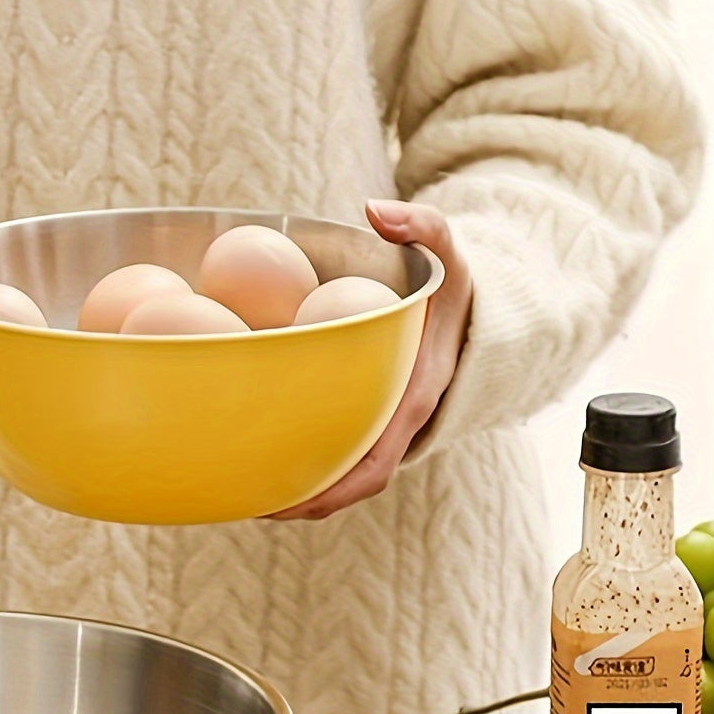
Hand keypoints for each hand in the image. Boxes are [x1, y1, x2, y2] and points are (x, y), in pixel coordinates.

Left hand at [270, 199, 472, 519]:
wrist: (472, 312)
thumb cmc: (453, 285)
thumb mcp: (448, 251)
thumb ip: (420, 225)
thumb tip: (374, 210)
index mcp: (413, 401)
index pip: (374, 465)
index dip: (334, 488)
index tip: (291, 498)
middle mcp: (398, 427)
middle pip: (349, 486)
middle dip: (303, 503)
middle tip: (248, 503)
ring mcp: (384, 430)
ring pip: (340, 479)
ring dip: (296, 495)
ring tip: (242, 496)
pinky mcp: (369, 424)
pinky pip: (336, 455)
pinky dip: (300, 466)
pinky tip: (257, 459)